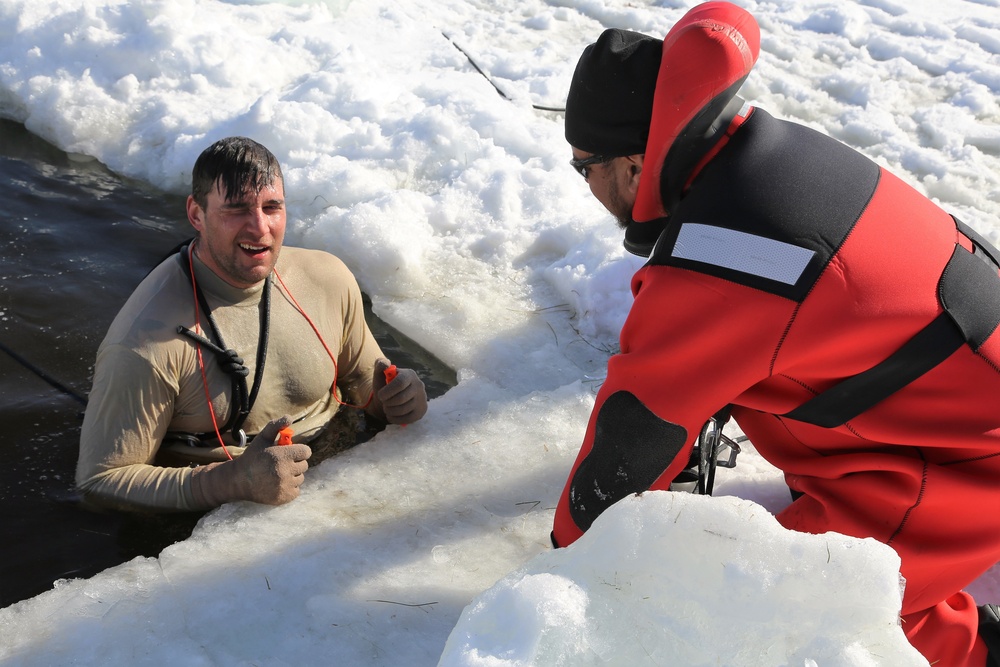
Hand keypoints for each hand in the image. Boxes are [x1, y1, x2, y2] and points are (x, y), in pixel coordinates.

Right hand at [190, 416, 311, 507]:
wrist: (239, 480)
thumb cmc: (253, 457)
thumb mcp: (262, 439)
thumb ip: (276, 426)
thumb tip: (289, 417)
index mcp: (282, 456)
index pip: (306, 452)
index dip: (299, 451)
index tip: (291, 453)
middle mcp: (285, 471)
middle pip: (304, 465)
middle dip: (295, 463)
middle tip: (282, 464)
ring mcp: (285, 486)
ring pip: (300, 478)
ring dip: (293, 475)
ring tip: (279, 474)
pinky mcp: (284, 497)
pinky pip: (297, 490)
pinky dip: (290, 488)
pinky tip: (279, 484)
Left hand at [373, 358, 427, 424]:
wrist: (391, 399)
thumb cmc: (385, 385)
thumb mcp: (380, 374)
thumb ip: (380, 365)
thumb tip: (385, 364)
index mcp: (409, 374)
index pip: (400, 383)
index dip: (388, 391)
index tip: (380, 395)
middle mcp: (419, 385)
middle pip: (401, 398)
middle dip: (388, 403)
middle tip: (384, 403)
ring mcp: (422, 399)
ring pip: (403, 410)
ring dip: (390, 411)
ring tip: (387, 408)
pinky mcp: (421, 411)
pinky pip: (408, 419)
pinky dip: (395, 419)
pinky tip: (391, 415)